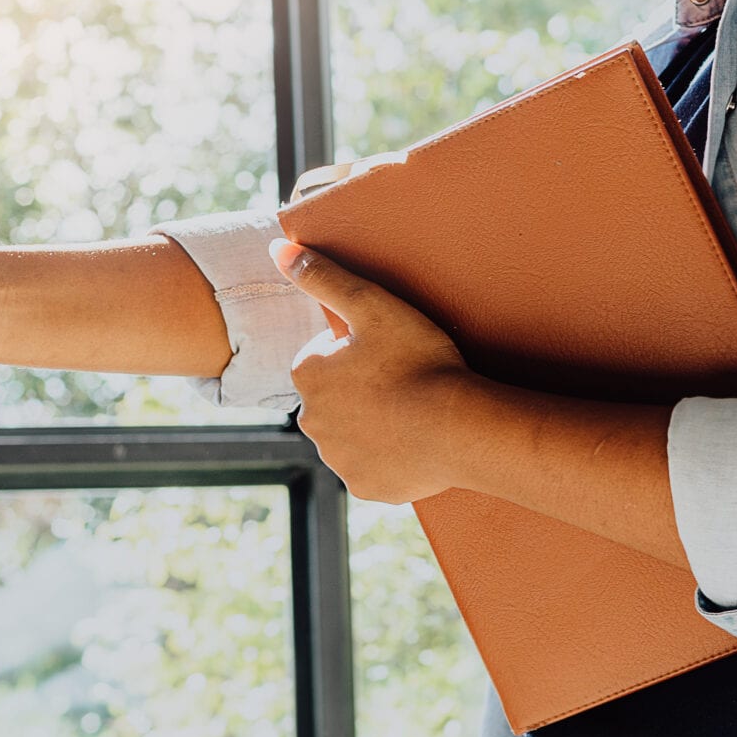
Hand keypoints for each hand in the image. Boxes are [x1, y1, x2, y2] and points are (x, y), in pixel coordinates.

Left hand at [273, 238, 480, 503]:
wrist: (459, 427)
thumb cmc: (417, 361)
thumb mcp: (370, 304)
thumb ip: (322, 276)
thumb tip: (276, 248)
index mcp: (306, 374)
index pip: (322, 356)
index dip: (355, 349)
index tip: (387, 350)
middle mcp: (310, 421)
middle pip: (333, 397)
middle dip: (358, 388)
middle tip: (402, 379)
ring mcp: (337, 459)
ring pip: (351, 434)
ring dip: (372, 424)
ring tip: (412, 410)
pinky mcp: (365, 487)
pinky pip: (373, 468)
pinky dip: (389, 458)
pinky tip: (415, 444)